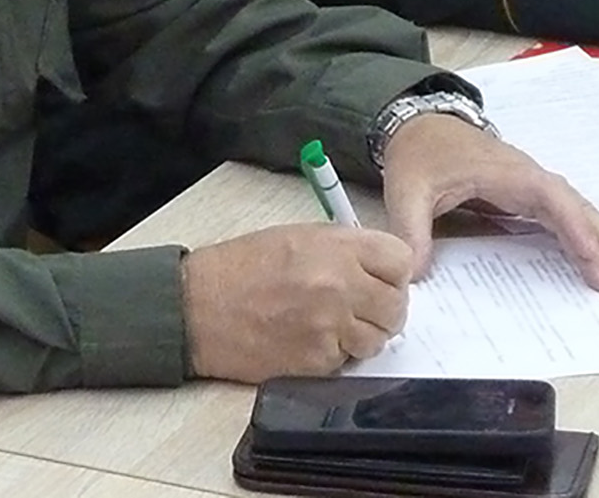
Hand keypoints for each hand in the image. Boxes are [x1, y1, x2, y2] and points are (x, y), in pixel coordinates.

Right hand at [182, 224, 412, 380]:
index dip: (395, 273)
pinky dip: (333, 355)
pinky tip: (308, 340)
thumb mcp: (297, 236)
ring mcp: (330, 327)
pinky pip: (346, 361)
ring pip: (377, 340)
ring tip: (332, 325)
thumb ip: (344, 249)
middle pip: (397, 306)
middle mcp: (340, 285)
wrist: (197, 307)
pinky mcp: (316, 362)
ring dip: (362, 336)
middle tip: (363, 308)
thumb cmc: (239, 269)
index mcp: (337, 248)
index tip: (383, 280)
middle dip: (384, 309)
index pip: (401, 261)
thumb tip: (378, 267)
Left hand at [380, 114, 598, 291]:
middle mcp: (526, 175)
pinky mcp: (522, 191)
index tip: (593, 257)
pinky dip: (581, 228)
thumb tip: (416, 274)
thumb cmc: (419, 155)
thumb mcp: (407, 192)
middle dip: (597, 237)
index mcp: (505, 173)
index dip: (574, 228)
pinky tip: (595, 248)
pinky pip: (559, 210)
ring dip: (597, 233)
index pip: (550, 199)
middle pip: (572, 204)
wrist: (418, 125)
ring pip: (572, 207)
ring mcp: (527, 182)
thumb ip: (411, 231)